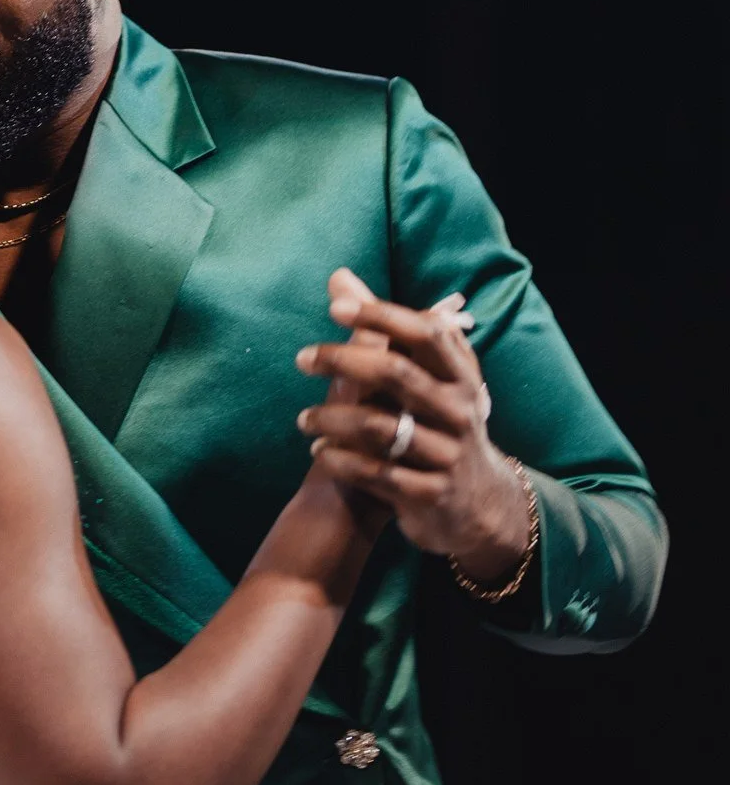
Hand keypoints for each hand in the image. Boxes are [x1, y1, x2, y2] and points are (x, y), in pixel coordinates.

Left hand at [293, 270, 531, 581]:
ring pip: (380, 427)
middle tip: (302, 358)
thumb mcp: (428, 380)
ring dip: (331, 419)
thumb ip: (383, 330)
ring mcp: (447, 455)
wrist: (480, 506)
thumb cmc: (442, 426)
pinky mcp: (430, 495)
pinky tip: (318, 451)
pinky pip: (376, 474)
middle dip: (343, 361)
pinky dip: (340, 460)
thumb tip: (339, 278)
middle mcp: (459, 412)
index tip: (336, 307)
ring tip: (303, 419)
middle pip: (397, 374)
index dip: (382, 316)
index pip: (425, 334)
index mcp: (461, 378)